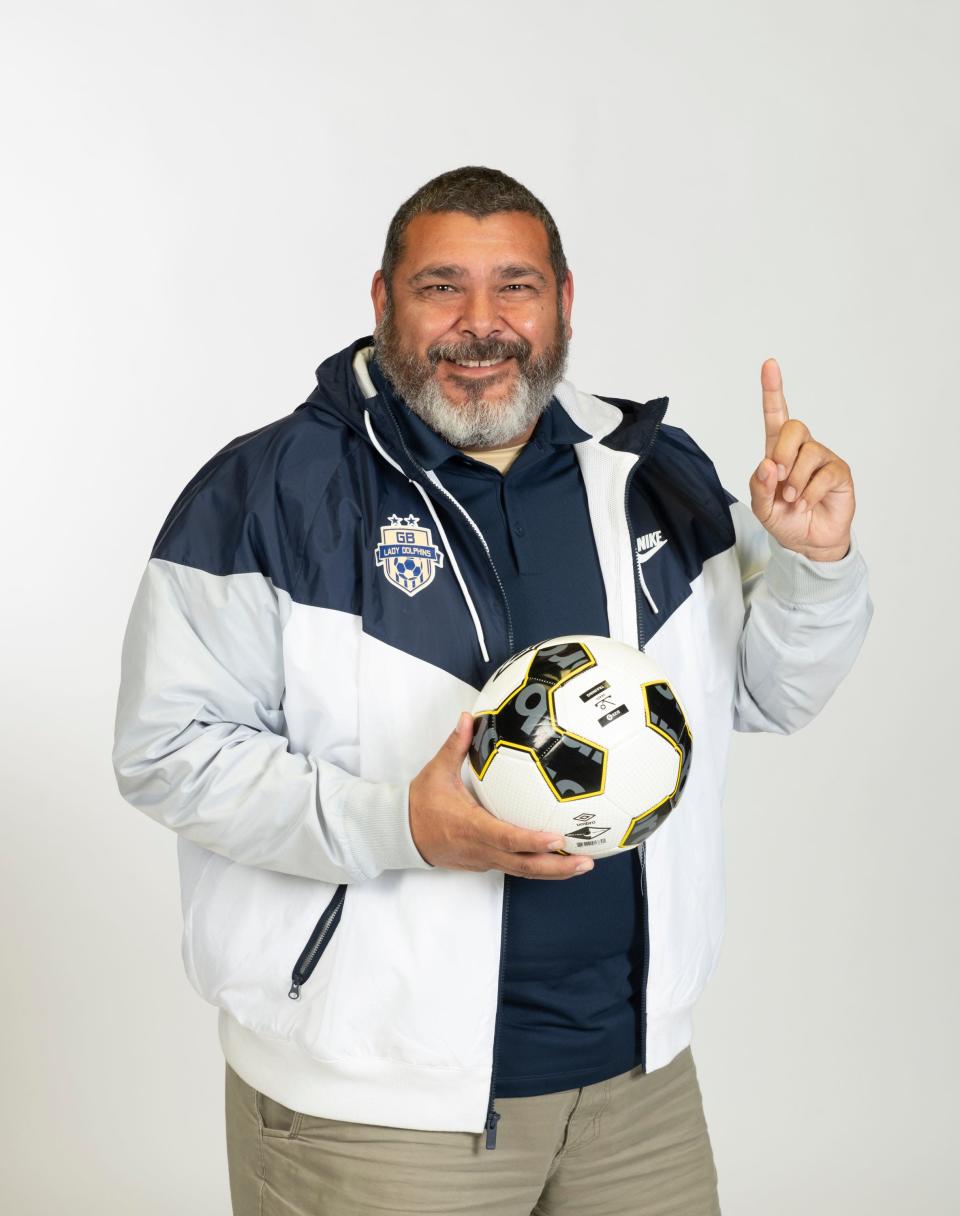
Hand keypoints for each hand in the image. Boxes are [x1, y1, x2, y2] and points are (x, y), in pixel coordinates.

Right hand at [409, 712, 594, 878]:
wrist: (401, 833)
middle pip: (523, 866)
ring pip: (522, 871)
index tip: (558, 839)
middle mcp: (481, 849)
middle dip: (557, 866)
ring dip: (553, 870)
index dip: (533, 841)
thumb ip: (455, 745)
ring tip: (583, 864)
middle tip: (586, 861)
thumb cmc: (420, 803)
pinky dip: (538, 866)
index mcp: (471, 827)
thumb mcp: (436, 771)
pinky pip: (514, 867)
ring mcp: (483, 860)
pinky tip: (558, 858)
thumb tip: (468, 717)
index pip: (507, 838)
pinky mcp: (484, 864)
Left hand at [749, 358, 855, 560]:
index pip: (776, 415)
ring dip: (795, 480)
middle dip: (782, 453)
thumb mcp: (761, 507)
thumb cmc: (784, 519)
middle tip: (778, 479)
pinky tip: (805, 504)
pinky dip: (809, 493)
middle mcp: (802, 449)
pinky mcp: (839, 473)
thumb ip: (758, 487)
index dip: (773, 390)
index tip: (769, 364)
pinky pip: (825, 474)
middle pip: (794, 427)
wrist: (808, 543)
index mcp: (778, 451)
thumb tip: (767, 465)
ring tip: (792, 499)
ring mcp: (823, 459)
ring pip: (809, 452)